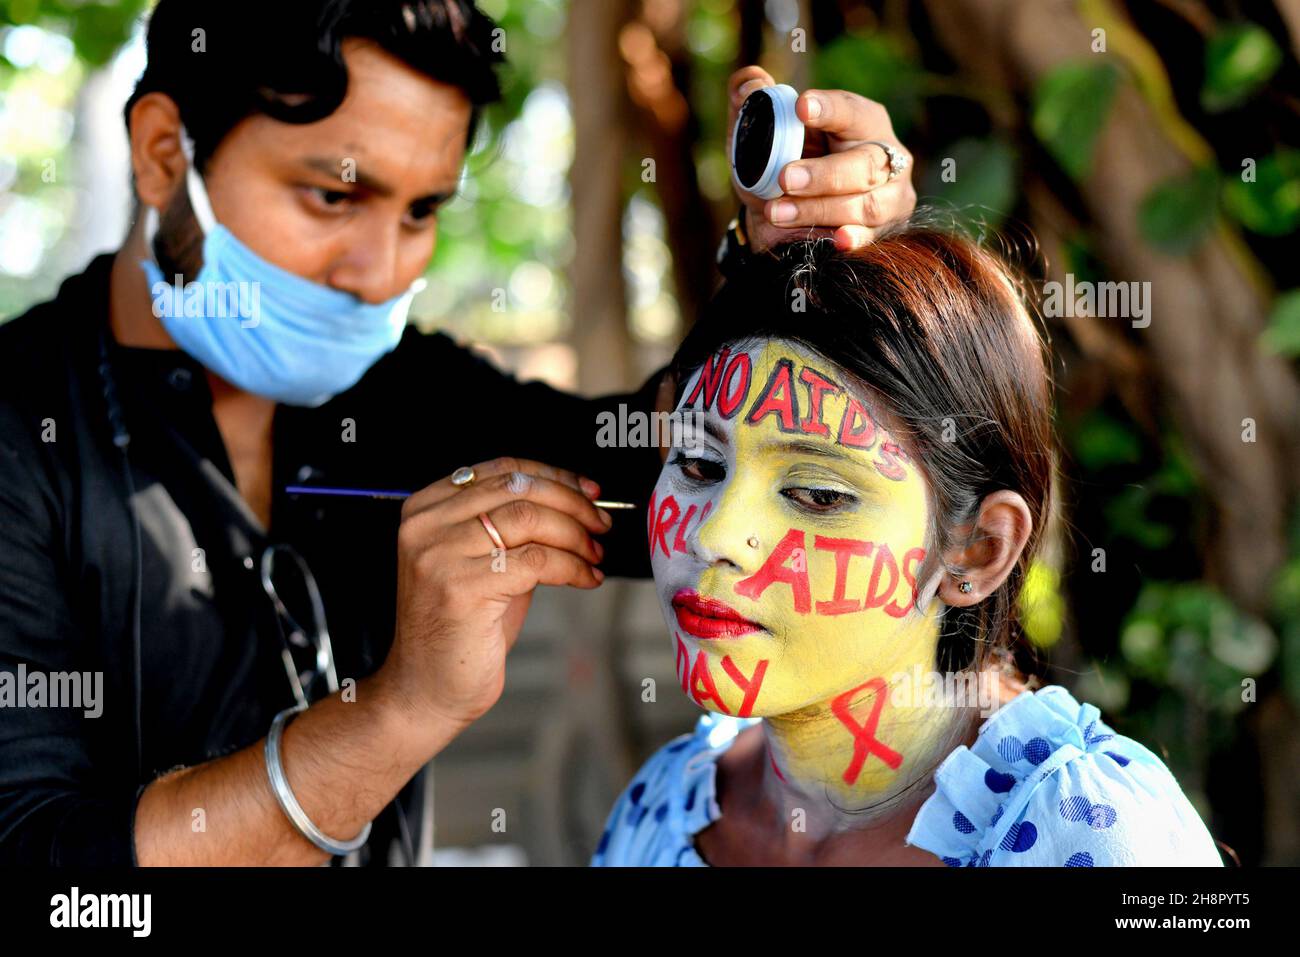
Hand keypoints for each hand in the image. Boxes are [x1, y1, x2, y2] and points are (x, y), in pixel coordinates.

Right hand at [379, 457, 610, 727]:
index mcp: (425, 509)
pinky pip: (538, 561)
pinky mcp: (462, 587)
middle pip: (518, 490)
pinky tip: (587, 578)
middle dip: (572, 504)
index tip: (590, 491)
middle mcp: (426, 525)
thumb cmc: (460, 629)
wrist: (424, 690)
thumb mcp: (480, 563)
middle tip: (601, 525)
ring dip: (576, 535)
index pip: (501, 470)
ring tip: (595, 554)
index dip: (554, 476)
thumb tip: (575, 502)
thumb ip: (512, 528)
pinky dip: (573, 567)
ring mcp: (439, 554)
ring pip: (530, 520)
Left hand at [726, 66, 916, 253]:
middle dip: (823, 174)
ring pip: (866, 204)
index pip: (850, 111)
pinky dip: (853, 238)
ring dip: (819, 209)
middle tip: (784, 178)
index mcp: (863, 120)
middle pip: (864, 164)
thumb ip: (752, 104)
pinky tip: (835, 240)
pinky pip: (872, 237)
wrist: (782, 222)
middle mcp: (886, 155)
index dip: (828, 109)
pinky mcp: (886, 230)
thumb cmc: (779, 167)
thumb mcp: (760, 136)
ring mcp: (891, 195)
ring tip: (777, 212)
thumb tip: (748, 83)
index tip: (800, 107)